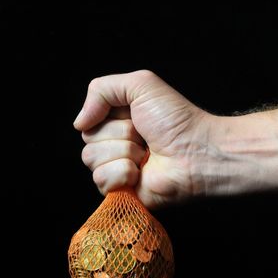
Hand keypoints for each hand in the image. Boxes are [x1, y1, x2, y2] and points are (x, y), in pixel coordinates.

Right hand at [74, 70, 213, 208]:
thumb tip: (79, 122)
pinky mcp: (123, 192)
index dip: (109, 117)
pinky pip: (101, 180)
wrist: (198, 152)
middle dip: (119, 134)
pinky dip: (122, 174)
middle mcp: (117, 145)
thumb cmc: (177, 120)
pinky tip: (141, 174)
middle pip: (88, 139)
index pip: (89, 119)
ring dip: (123, 153)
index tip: (135, 117)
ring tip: (147, 155)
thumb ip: (101, 89)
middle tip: (145, 138)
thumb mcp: (140, 85)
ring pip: (91, 159)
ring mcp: (119, 170)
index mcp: (119, 122)